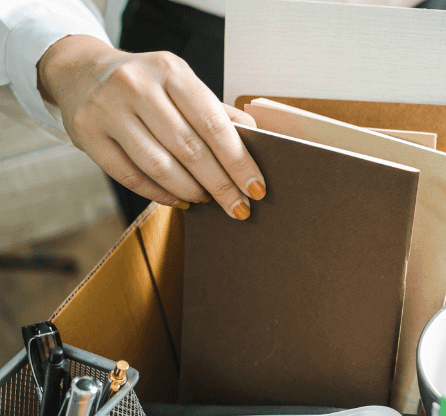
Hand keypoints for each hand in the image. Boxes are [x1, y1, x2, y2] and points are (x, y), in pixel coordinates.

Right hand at [37, 35, 263, 218]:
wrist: (81, 71)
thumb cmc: (145, 83)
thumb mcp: (181, 83)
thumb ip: (216, 111)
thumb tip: (256, 139)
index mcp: (170, 71)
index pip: (214, 124)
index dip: (239, 162)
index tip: (257, 188)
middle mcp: (137, 86)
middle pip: (189, 148)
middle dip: (220, 185)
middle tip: (239, 208)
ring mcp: (108, 109)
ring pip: (159, 165)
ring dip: (190, 191)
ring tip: (207, 200)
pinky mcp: (87, 134)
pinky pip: (129, 176)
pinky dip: (158, 193)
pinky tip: (177, 200)